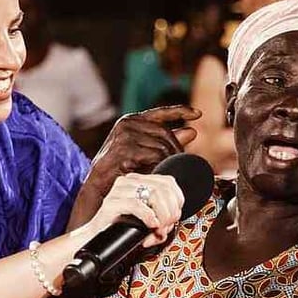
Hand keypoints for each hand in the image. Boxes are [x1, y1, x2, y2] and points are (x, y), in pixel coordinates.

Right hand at [84, 106, 200, 197]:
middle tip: (181, 163)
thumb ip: (167, 142)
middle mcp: (127, 123)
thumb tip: (193, 131)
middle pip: (165, 133)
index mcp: (132, 120)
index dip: (180, 111)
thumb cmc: (122, 169)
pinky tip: (157, 174)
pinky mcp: (125, 149)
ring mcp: (125, 135)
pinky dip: (160, 166)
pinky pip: (155, 157)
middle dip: (176, 149)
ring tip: (166, 172)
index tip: (197, 114)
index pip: (160, 112)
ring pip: (162, 146)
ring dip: (169, 161)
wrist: (100, 185)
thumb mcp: (146, 152)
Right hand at [84, 173, 183, 247]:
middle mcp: (129, 181)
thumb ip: (162, 212)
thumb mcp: (147, 216)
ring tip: (158, 231)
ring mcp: (119, 190)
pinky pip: (137, 205)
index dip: (177, 202)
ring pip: (154, 195)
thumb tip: (174, 217)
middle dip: (171, 212)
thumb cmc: (122, 227)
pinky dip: (149, 216)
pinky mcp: (111, 203)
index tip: (174, 218)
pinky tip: (151, 225)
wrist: (96, 238)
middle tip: (166, 228)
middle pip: (164, 189)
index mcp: (138, 180)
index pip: (169, 182)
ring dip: (162, 217)